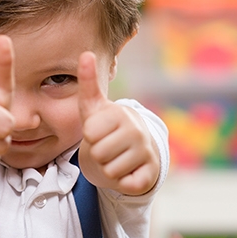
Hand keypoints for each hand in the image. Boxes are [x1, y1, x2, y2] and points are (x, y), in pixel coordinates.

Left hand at [77, 51, 158, 195]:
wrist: (134, 150)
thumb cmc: (107, 127)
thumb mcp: (94, 107)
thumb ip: (88, 82)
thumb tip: (86, 53)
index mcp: (121, 113)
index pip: (89, 133)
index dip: (90, 136)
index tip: (99, 131)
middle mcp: (137, 131)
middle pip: (98, 153)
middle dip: (97, 154)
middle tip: (107, 147)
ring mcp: (147, 153)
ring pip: (109, 171)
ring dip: (108, 168)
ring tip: (117, 158)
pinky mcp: (150, 175)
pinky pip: (125, 184)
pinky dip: (122, 182)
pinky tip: (128, 170)